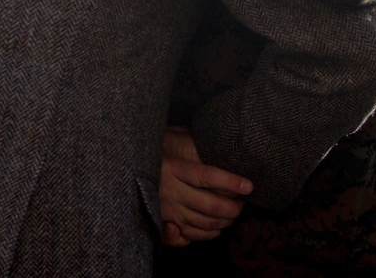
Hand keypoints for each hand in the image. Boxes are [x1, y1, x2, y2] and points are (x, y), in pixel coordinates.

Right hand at [159, 126, 252, 246]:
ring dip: (225, 220)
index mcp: (173, 168)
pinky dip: (209, 233)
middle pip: (210, 204)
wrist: (126, 170)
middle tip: (245, 201)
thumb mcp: (169, 140)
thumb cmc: (155, 152)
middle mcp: (170, 190)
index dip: (230, 182)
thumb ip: (190, 141)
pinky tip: (218, 226)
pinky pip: (192, 234)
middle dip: (233, 207)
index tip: (249, 185)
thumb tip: (215, 140)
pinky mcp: (164, 221)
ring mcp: (167, 209)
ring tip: (236, 212)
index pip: (207, 176)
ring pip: (204, 222)